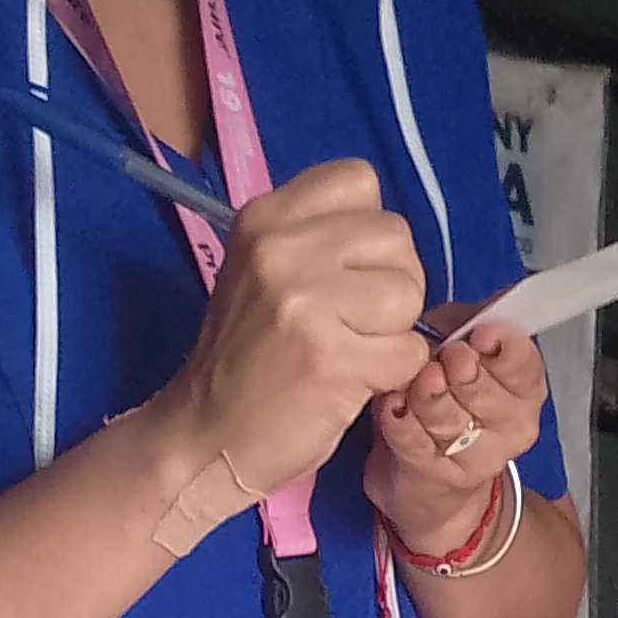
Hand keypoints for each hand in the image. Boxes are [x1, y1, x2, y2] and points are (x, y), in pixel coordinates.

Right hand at [157, 160, 429, 495]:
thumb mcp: (262, 273)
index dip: (371, 231)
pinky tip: (355, 382)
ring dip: (396, 330)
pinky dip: (395, 374)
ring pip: (408, 293)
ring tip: (354, 351)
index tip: (349, 272)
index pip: (359, 181)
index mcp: (265, 217)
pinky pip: (409, 352)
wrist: (208, 436)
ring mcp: (305, 302)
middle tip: (356, 322)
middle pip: (395, 236)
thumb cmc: (247, 359)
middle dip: (393, 282)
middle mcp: (282, 248)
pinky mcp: (331, 359)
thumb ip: (317, 241)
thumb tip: (389, 241)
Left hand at [365, 320, 551, 559]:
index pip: (524, 365)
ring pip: (449, 418)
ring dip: (426, 394)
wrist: (427, 471)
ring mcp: (477, 457)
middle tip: (444, 359)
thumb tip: (491, 296)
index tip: (480, 335)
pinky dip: (399, 418)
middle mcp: (509, 425)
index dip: (504, 347)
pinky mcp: (439, 476)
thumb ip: (469, 320)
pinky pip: (415, 440)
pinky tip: (394, 405)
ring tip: (413, 380)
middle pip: (486, 392)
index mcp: (523, 387)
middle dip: (460, 370)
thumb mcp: (458, 344)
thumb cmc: (444, 397)